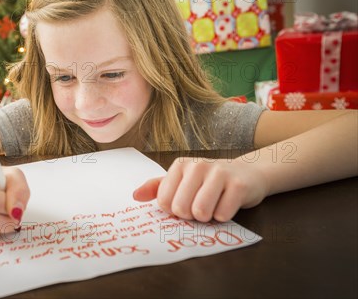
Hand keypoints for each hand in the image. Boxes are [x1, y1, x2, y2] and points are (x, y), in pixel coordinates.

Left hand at [133, 157, 268, 221]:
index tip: (186, 203)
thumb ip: (158, 188)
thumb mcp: (182, 180)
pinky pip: (222, 215)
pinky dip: (224, 216)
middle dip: (191, 215)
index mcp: (181, 165)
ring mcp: (219, 173)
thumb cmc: (210, 181)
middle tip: (201, 206)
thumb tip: (135, 196)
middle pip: (181, 208)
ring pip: (201, 212)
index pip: (164, 201)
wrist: (248, 173)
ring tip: (214, 205)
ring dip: (207, 217)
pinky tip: (228, 203)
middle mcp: (198, 166)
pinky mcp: (238, 185)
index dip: (175, 210)